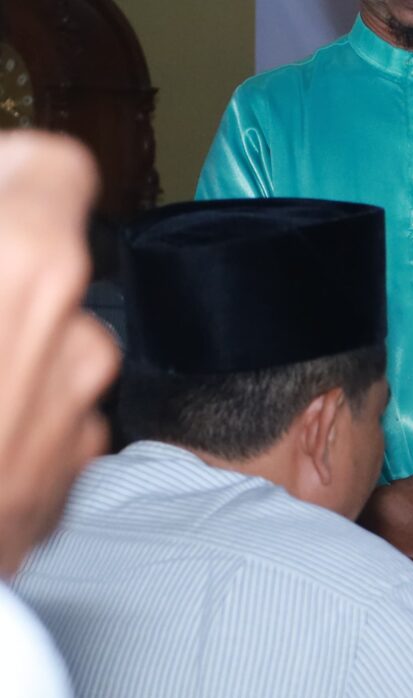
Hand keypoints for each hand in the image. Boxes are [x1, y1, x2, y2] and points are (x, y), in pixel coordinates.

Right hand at [0, 133, 118, 576]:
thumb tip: (3, 200)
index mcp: (26, 264)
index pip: (54, 169)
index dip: (9, 173)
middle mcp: (75, 337)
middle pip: (41, 268)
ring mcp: (77, 417)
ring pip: (41, 353)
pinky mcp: (64, 486)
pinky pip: (37, 423)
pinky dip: (1, 420)